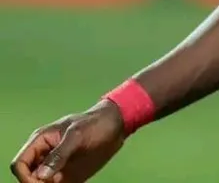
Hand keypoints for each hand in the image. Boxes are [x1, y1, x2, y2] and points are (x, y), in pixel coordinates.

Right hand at [10, 100, 125, 182]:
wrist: (116, 125)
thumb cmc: (96, 123)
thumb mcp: (77, 135)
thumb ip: (59, 154)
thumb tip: (40, 175)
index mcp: (41, 140)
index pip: (19, 164)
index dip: (25, 177)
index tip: (42, 182)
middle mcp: (44, 155)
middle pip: (26, 178)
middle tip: (57, 182)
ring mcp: (54, 167)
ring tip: (65, 180)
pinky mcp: (65, 176)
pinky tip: (72, 182)